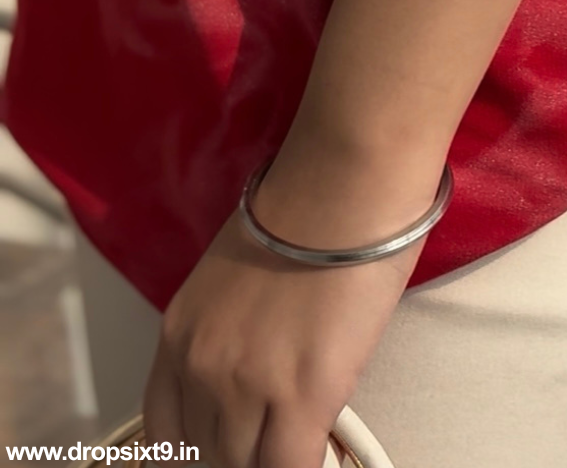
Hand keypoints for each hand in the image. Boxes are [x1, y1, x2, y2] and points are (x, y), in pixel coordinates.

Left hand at [142, 146, 441, 467]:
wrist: (343, 183)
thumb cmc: (309, 201)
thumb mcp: (237, 270)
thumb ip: (233, 327)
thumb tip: (262, 360)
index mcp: (180, 331)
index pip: (166, 431)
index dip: (198, 451)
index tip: (224, 450)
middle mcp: (202, 364)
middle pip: (209, 454)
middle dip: (243, 452)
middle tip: (274, 436)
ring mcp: (248, 386)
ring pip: (250, 465)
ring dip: (278, 454)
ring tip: (305, 437)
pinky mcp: (302, 398)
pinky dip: (312, 465)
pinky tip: (328, 450)